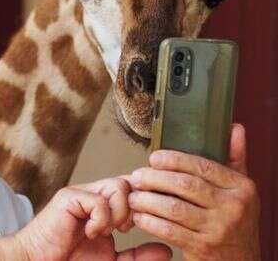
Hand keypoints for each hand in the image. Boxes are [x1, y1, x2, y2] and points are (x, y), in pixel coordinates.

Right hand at [15, 177, 170, 260]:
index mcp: (104, 206)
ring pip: (118, 185)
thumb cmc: (70, 260)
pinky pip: (99, 200)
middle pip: (130, 182)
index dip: (145, 201)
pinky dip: (101, 220)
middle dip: (135, 207)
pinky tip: (91, 233)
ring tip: (108, 230)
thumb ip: (137, 256)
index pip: (132, 189)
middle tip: (125, 229)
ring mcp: (81, 194)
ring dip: (120, 212)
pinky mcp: (69, 198)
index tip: (149, 220)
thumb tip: (167, 250)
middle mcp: (94, 195)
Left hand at [128, 123, 259, 260]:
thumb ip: (234, 159)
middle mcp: (232, 207)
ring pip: (173, 208)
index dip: (174, 160)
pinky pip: (169, 230)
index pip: (202, 166)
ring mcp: (218, 229)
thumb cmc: (235, 221)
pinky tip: (139, 216)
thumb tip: (234, 127)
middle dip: (155, 178)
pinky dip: (149, 222)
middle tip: (137, 176)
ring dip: (147, 200)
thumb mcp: (240, 190)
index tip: (153, 158)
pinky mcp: (202, 248)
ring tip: (133, 196)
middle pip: (185, 185)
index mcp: (241, 188)